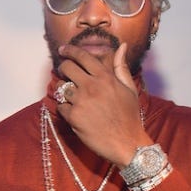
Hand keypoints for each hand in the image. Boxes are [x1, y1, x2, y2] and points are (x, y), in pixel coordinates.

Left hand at [54, 43, 152, 165]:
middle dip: (64, 68)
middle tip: (65, 73)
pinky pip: (61, 107)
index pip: (83, 57)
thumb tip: (122, 46)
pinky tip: (75, 114)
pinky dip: (65, 109)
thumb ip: (121, 67)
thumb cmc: (129, 116)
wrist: (127, 143)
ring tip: (73, 97)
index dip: (70, 50)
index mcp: (105, 78)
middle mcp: (91, 86)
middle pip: (66, 68)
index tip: (63, 49)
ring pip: (61, 87)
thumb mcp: (129, 89)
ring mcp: (81, 101)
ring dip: (64, 90)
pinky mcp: (73, 116)